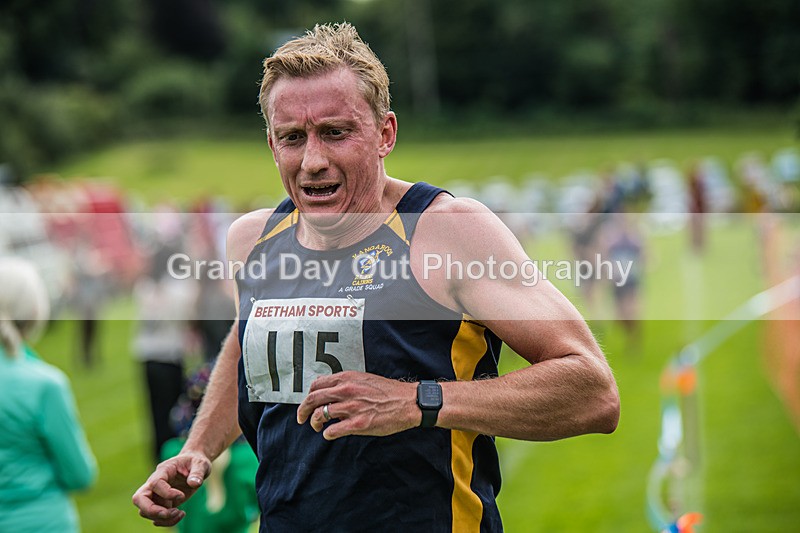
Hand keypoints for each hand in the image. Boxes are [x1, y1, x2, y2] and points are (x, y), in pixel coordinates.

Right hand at [131, 452, 210, 526]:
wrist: (194, 466)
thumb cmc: (196, 462)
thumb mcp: (201, 464)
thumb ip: (197, 472)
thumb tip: (194, 484)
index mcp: (164, 470)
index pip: (155, 483)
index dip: (166, 493)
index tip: (182, 495)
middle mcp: (155, 483)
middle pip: (139, 498)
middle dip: (151, 510)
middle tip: (169, 512)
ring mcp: (156, 495)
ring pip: (146, 511)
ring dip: (162, 518)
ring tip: (180, 513)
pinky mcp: (162, 503)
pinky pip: (156, 517)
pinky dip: (167, 521)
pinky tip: (181, 514)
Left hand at [297, 371, 420, 439]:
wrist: (407, 402)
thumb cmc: (387, 392)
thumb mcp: (363, 379)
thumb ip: (345, 384)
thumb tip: (328, 393)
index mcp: (346, 378)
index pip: (316, 385)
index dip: (308, 396)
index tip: (307, 403)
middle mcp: (346, 391)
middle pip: (313, 400)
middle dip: (303, 411)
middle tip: (301, 418)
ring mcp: (352, 407)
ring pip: (320, 415)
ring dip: (315, 423)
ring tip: (318, 427)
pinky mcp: (358, 423)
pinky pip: (333, 431)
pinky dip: (328, 434)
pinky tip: (330, 434)